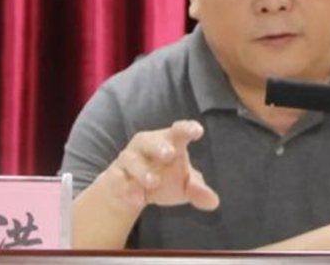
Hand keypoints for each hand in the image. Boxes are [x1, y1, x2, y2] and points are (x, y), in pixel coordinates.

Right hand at [103, 120, 219, 213]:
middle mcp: (147, 146)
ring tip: (153, 182)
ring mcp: (129, 160)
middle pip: (150, 141)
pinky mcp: (115, 177)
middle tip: (169, 154)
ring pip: (132, 160)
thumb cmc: (164, 178)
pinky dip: (127, 189)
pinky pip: (118, 180)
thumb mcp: (183, 185)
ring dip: (143, 171)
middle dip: (158, 146)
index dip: (187, 128)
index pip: (179, 131)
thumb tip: (214, 201)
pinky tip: (138, 199)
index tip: (197, 131)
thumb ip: (198, 190)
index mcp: (169, 141)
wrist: (130, 192)